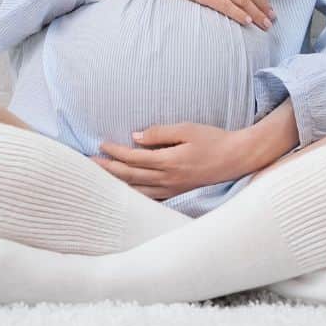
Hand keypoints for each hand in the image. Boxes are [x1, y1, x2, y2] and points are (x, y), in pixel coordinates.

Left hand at [91, 122, 257, 199]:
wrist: (236, 158)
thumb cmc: (213, 140)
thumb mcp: (186, 129)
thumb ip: (160, 133)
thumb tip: (135, 137)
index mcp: (169, 162)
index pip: (134, 158)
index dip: (115, 152)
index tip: (100, 144)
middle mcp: (168, 179)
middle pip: (130, 176)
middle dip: (108, 169)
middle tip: (88, 163)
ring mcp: (172, 188)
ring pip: (137, 190)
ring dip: (116, 183)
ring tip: (99, 178)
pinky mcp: (177, 192)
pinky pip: (149, 197)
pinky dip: (133, 193)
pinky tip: (124, 191)